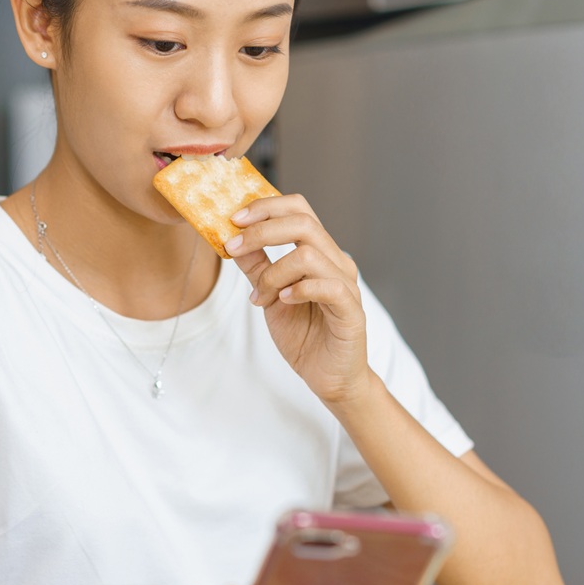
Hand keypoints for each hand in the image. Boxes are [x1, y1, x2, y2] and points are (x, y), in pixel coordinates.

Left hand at [223, 196, 370, 405]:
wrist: (327, 376)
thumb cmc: (303, 335)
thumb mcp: (268, 295)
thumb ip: (256, 267)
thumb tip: (232, 238)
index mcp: (319, 252)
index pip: (299, 209)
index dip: (266, 207)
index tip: (233, 219)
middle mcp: (336, 261)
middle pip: (303, 222)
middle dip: (261, 230)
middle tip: (233, 246)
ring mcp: (346, 284)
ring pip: (308, 255)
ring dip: (273, 273)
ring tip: (260, 298)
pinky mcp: (351, 311)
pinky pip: (327, 286)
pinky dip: (299, 289)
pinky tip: (282, 302)